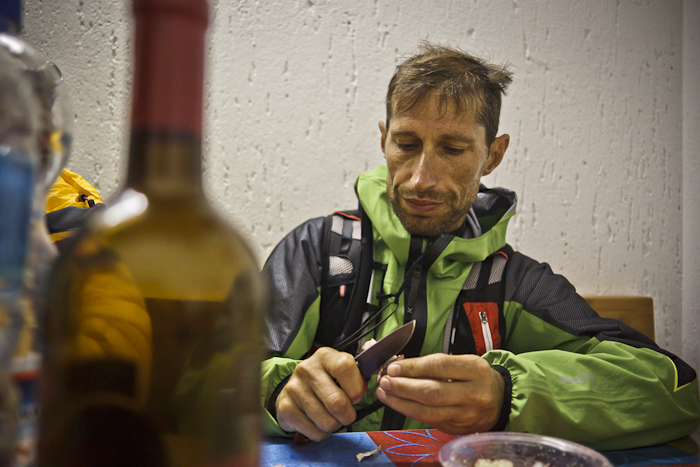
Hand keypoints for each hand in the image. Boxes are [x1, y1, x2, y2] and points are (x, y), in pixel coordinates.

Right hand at [276, 347, 364, 440]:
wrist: (294, 391)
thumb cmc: (325, 382)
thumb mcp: (340, 373)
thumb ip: (356, 378)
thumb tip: (360, 392)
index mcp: (324, 356)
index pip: (345, 367)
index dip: (355, 387)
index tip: (355, 397)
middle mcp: (306, 369)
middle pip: (337, 402)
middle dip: (347, 415)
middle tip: (345, 414)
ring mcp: (294, 388)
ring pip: (327, 422)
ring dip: (334, 425)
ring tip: (330, 417)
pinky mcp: (285, 408)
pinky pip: (315, 432)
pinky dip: (322, 433)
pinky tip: (317, 422)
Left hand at [376, 353, 503, 434]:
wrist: (500, 399)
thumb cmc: (476, 376)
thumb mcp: (463, 361)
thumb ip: (434, 363)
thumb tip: (400, 365)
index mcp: (475, 370)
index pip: (439, 367)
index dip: (413, 367)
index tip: (394, 366)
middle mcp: (473, 394)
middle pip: (432, 392)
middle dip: (403, 387)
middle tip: (385, 380)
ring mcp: (466, 415)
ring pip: (428, 411)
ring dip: (401, 402)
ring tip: (385, 393)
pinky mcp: (457, 428)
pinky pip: (429, 420)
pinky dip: (410, 411)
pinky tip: (398, 403)